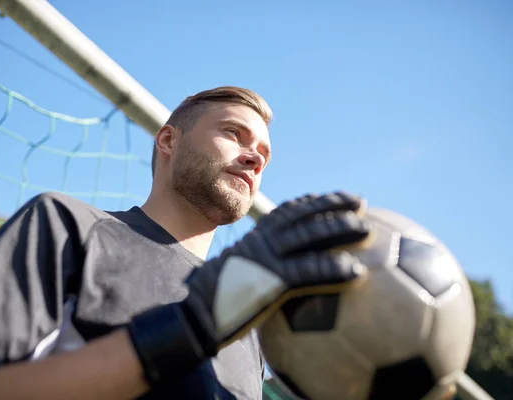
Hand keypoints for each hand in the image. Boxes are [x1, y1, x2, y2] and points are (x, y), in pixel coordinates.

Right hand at [127, 192, 371, 386]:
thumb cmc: (214, 300)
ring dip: (339, 229)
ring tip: (367, 229)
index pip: (284, 212)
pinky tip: (356, 271)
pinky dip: (333, 269)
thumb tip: (271, 276)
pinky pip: (308, 271)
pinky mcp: (270, 281)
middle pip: (301, 215)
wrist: (195, 316)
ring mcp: (266, 258)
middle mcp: (260, 241)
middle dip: (332, 205)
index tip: (331, 198)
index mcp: (253, 239)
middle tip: (360, 202)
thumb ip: (255, 267)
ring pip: (308, 236)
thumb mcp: (233, 274)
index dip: (310, 202)